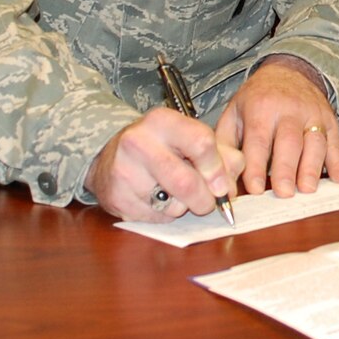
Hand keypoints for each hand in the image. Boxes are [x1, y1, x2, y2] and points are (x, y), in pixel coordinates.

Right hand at [84, 107, 242, 221]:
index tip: (221, 185)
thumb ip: (221, 156)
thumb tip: (229, 186)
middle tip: (209, 203)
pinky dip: (166, 215)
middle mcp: (139, 141)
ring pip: (172, 204)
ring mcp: (124, 170)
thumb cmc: (160, 148)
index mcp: (163, 120)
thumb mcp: (189, 139)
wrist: (110, 159)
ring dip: (185, 207)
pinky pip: (156, 218)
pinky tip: (160, 201)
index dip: (217, 169)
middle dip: (205, 200)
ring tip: (179, 197)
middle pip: (187, 182)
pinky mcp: (116, 197)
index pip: (202, 143)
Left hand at [215, 56, 338, 196]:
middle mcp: (289, 110)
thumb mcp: (234, 113)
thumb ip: (225, 145)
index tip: (255, 189)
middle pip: (289, 142)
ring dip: (312, 167)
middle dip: (287, 169)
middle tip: (284, 193)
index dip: (256, 165)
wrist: (288, 71)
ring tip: (308, 190)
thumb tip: (221, 179)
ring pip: (315, 142)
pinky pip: (335, 142)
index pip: (259, 140)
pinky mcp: (329, 120)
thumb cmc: (258, 99)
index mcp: (261, 107)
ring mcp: (313, 114)